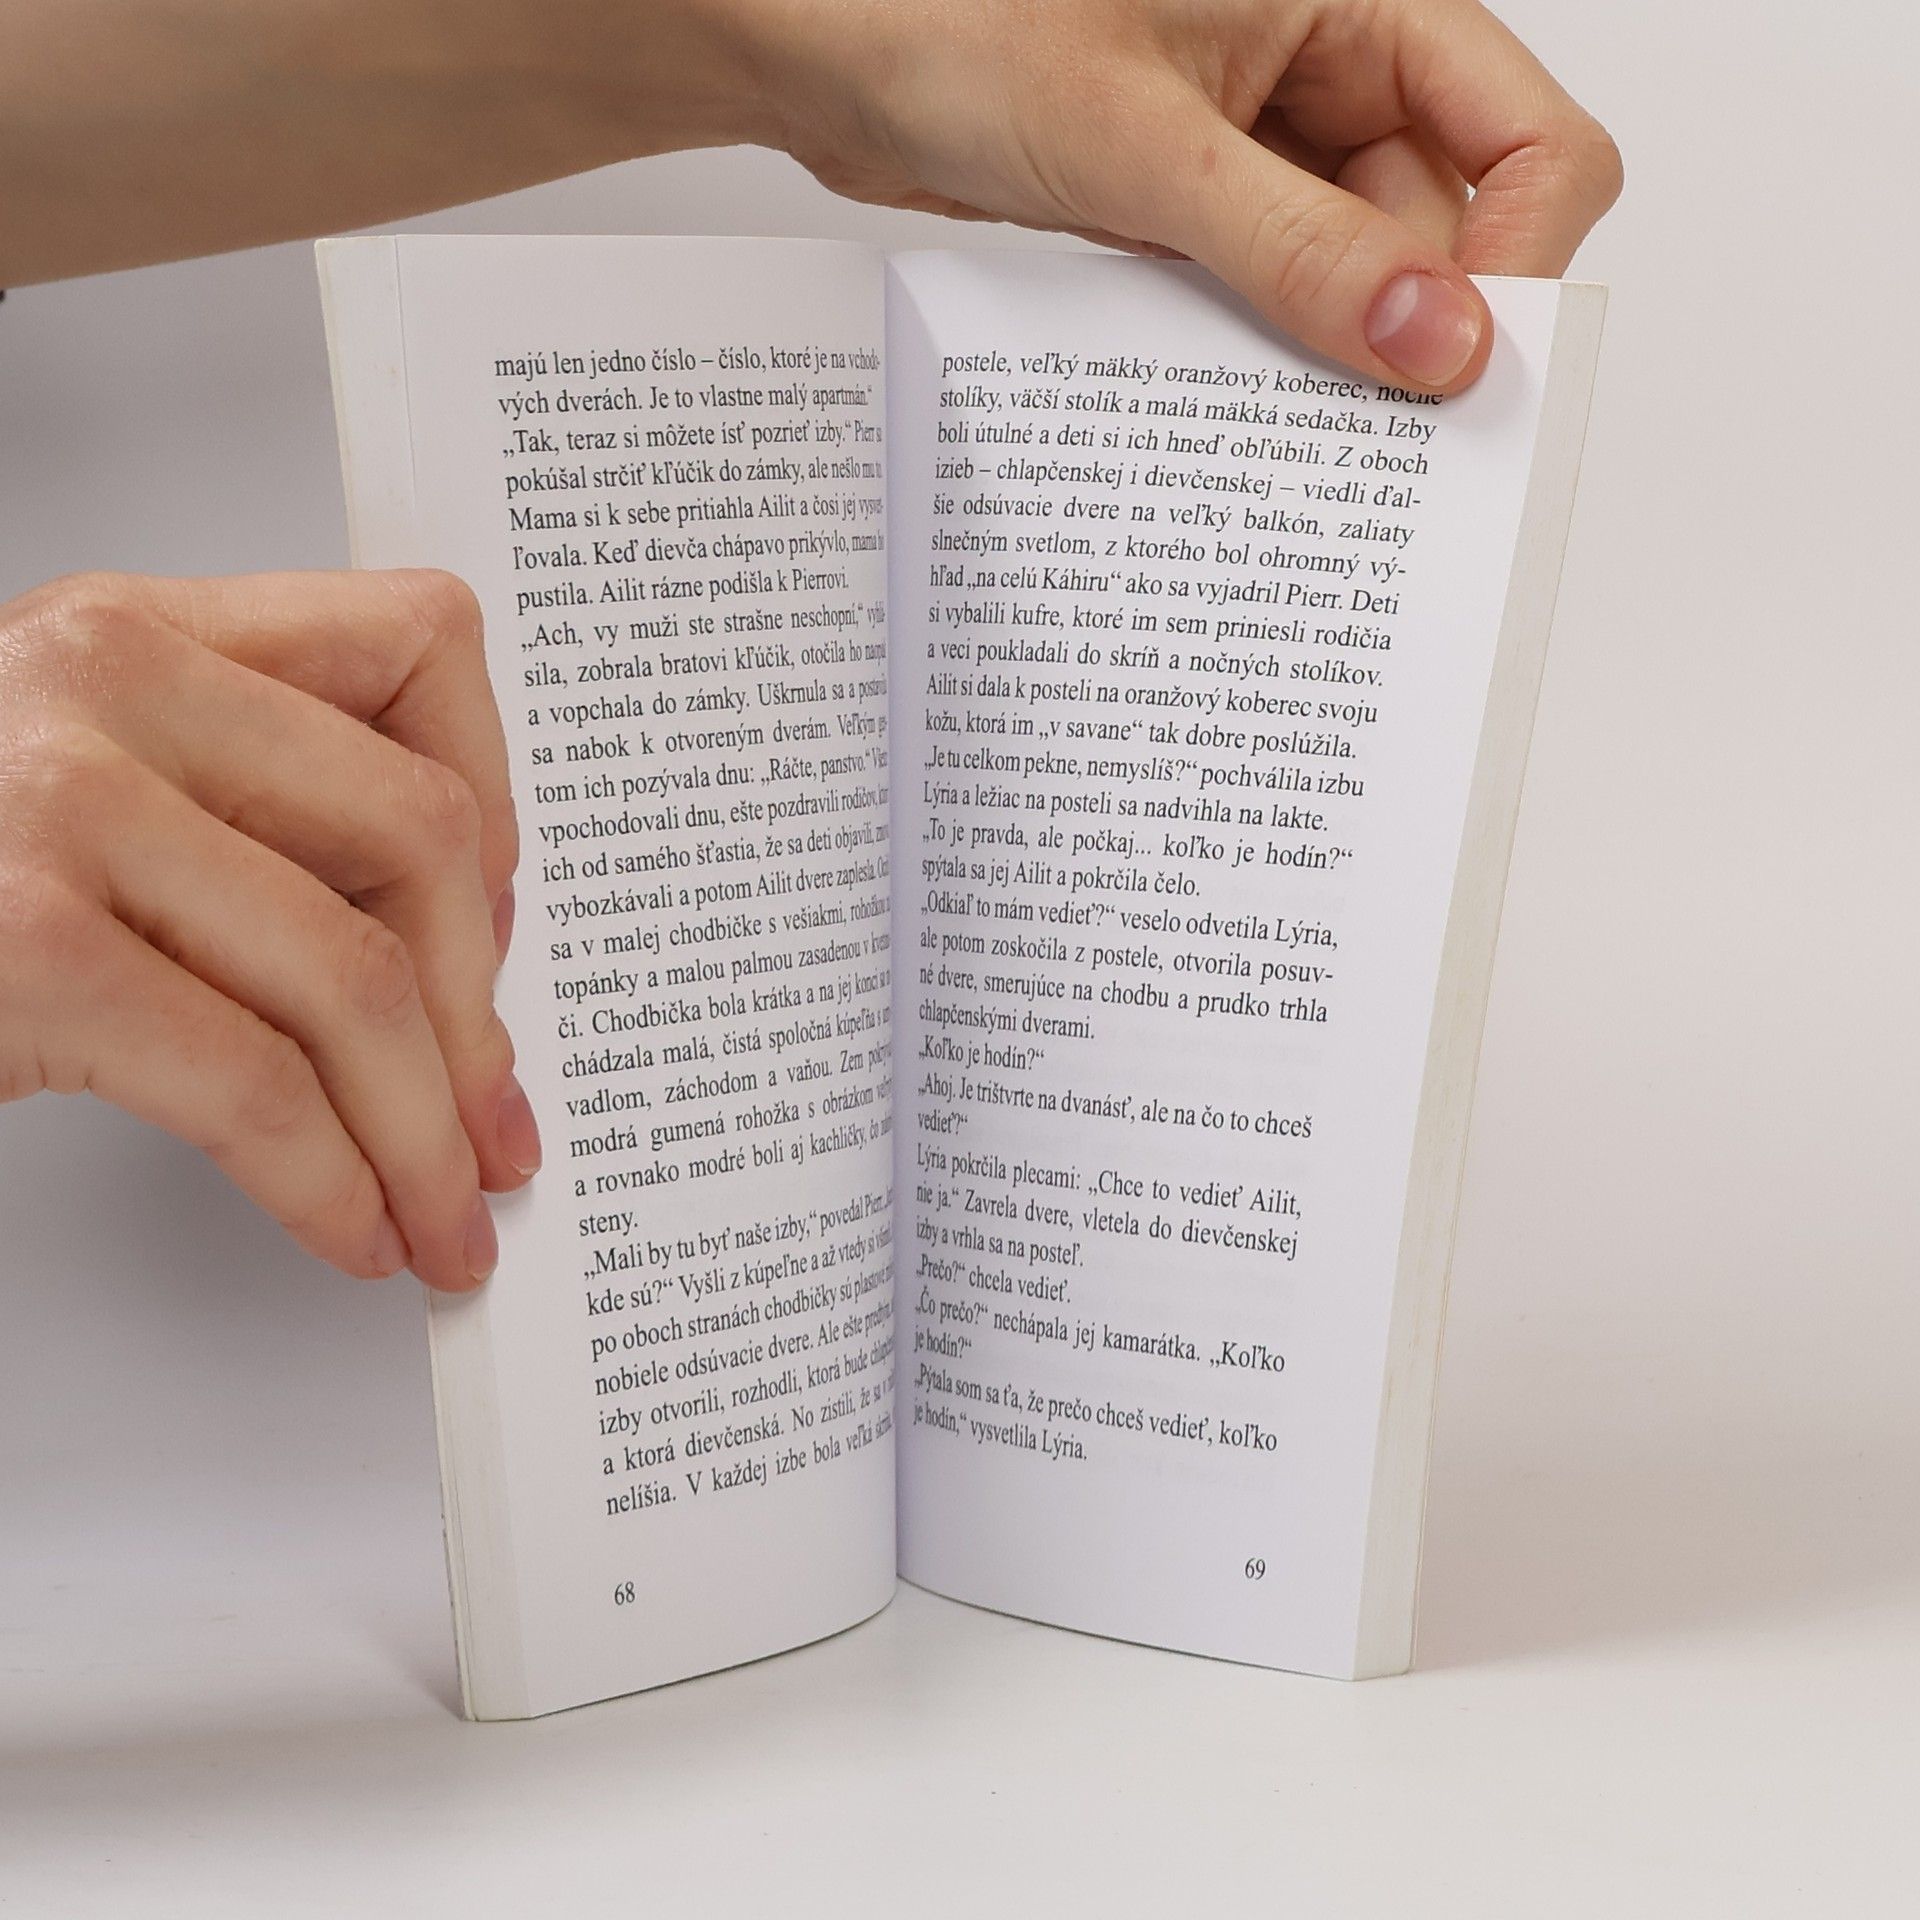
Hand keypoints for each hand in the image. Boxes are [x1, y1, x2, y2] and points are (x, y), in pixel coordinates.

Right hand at [0, 569, 532, 1289]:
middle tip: (492, 1119)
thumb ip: (250, 816)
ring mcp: (56, 810)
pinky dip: (332, 1181)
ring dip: (427, 1130)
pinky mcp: (22, 948)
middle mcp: (105, 686)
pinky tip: (350, 1226)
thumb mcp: (86, 788)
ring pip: (358, 976)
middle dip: (480, 1012)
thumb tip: (457, 953)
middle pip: (419, 834)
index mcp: (140, 632)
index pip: (417, 645)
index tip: (497, 919)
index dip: (497, 797)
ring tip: (446, 1210)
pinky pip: (256, 1087)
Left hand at [743, 0, 1621, 390]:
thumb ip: (1295, 248)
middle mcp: (1329, 61)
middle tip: (1355, 434)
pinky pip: (1269, 285)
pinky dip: (1253, 342)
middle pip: (1444, 221)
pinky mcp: (1198, 198)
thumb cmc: (950, 22)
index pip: (1529, 137)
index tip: (1455, 369)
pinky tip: (1217, 392)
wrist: (823, 45)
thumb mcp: (1142, 148)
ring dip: (1317, 345)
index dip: (1517, 259)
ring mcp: (1263, 137)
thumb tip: (1439, 342)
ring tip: (1262, 411)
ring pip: (1351, 267)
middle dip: (1403, 324)